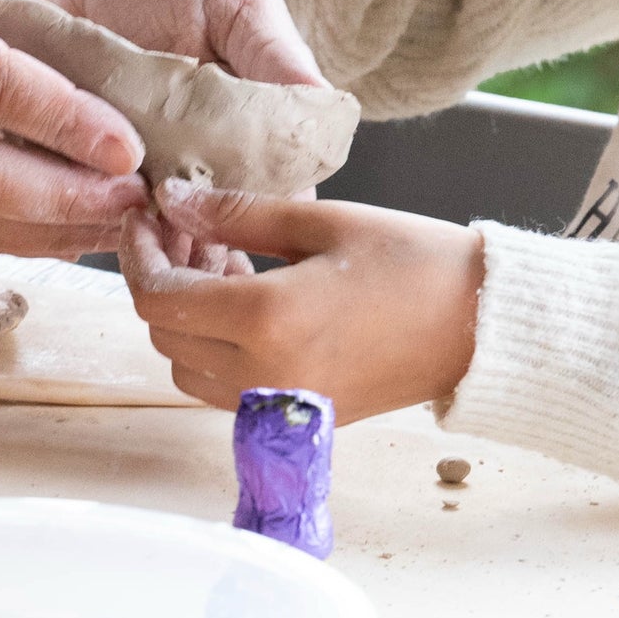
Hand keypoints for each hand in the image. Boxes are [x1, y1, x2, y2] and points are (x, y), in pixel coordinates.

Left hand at [120, 188, 481, 420]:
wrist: (479, 326)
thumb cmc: (413, 261)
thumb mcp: (322, 221)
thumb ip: (236, 213)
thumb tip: (172, 201)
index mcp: (266, 318)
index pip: (158, 297)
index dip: (139, 253)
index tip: (146, 215)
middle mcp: (262, 374)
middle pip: (164, 334)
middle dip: (160, 278)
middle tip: (186, 228)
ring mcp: (277, 404)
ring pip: (185, 368)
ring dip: (185, 317)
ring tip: (221, 261)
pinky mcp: (295, 416)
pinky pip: (221, 387)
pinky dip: (214, 347)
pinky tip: (246, 299)